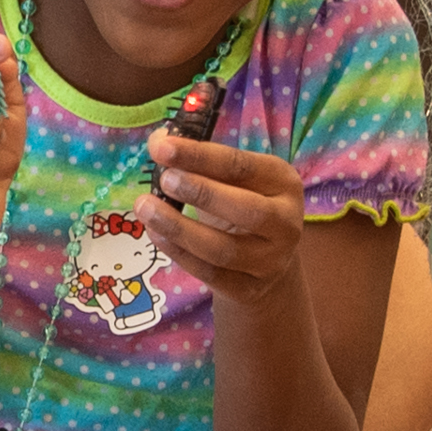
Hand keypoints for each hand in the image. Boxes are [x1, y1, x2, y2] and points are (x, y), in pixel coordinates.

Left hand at [144, 133, 307, 301]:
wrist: (266, 258)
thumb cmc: (241, 203)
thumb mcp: (230, 177)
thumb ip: (197, 158)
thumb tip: (157, 141)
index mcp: (283, 182)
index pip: (241, 166)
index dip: (200, 156)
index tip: (162, 148)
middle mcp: (286, 223)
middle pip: (246, 210)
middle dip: (201, 192)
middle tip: (164, 179)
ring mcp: (271, 261)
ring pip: (223, 249)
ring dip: (179, 228)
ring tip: (145, 208)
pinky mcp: (249, 290)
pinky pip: (210, 275)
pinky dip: (179, 254)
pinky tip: (156, 234)